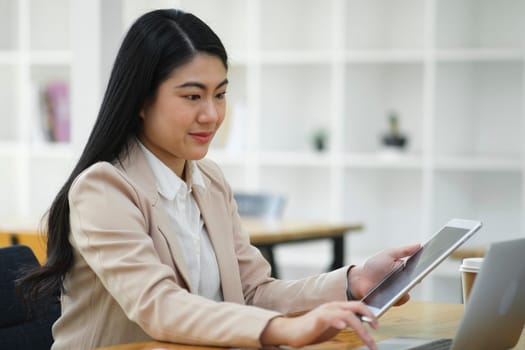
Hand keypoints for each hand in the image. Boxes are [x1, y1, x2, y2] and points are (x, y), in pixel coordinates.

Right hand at [260, 301, 378, 348]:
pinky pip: (329, 317)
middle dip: (369, 316)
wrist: (291, 331)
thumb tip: (361, 328)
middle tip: (377, 329)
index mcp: (338, 307)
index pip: (358, 305)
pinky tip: (342, 326)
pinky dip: (337, 321)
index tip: (377, 325)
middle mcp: (333, 306)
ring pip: (347, 315)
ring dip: (360, 328)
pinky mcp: (317, 319)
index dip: (370, 313)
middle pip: (356, 306)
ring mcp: (325, 311)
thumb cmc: (312, 330)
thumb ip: (345, 324)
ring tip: (367, 340)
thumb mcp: (333, 326)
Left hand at [348, 244, 420, 301]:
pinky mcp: (392, 300)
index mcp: (403, 269)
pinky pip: (401, 300)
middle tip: (418, 274)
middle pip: (415, 280)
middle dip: (417, 277)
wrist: (359, 279)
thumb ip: (404, 251)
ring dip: (408, 287)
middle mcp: (403, 281)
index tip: (430, 262)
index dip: (424, 267)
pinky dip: (401, 297)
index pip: (418, 269)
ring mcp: (398, 291)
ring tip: (405, 283)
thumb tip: (419, 245)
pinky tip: (400, 293)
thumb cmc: (374, 265)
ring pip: (409, 290)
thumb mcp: (389, 254)